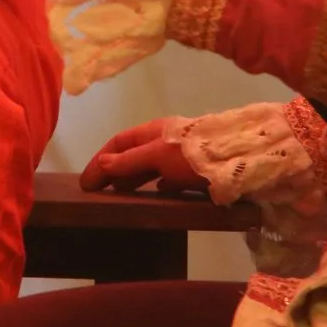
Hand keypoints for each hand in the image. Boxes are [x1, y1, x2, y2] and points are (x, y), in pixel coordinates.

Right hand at [79, 118, 207, 196]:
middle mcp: (165, 140)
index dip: (99, 160)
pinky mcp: (195, 171)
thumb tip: (101, 164)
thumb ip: (130, 161)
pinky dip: (155, 186)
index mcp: (153, 131)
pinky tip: (154, 195)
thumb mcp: (157, 155)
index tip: (85, 183)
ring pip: (149, 166)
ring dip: (132, 179)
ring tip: (118, 195)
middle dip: (112, 170)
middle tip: (97, 192)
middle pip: (132, 154)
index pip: (118, 142)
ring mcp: (181, 156)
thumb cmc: (193, 155)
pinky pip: (168, 178)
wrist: (241, 160)